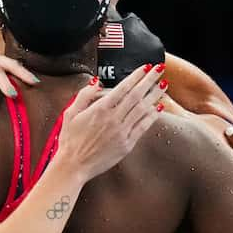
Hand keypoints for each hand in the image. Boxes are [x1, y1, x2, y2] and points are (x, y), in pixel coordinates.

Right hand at [57, 63, 168, 181]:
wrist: (74, 165)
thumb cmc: (70, 140)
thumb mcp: (70, 113)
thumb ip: (84, 95)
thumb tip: (96, 82)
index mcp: (100, 109)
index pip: (123, 88)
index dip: (136, 76)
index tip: (145, 67)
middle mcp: (114, 118)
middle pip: (137, 95)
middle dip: (150, 80)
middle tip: (160, 69)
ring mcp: (122, 132)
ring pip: (143, 110)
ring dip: (154, 96)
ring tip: (163, 85)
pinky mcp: (127, 144)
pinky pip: (143, 127)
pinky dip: (152, 116)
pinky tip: (158, 108)